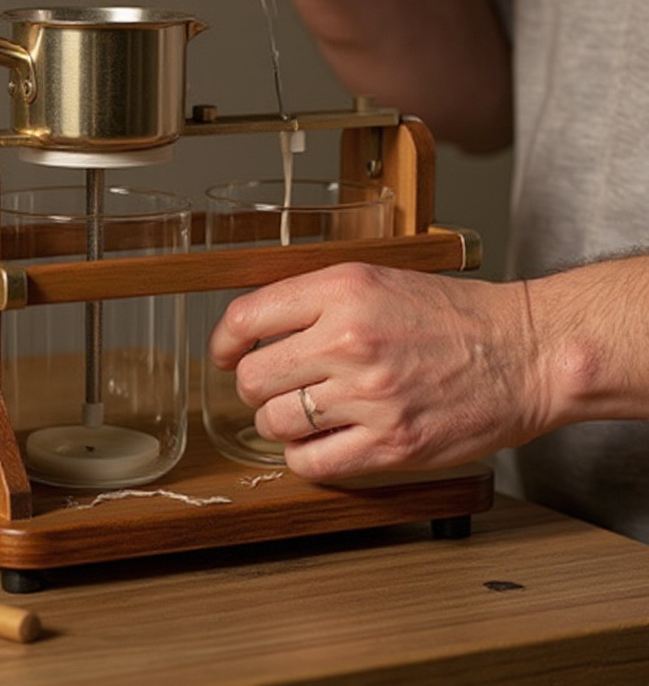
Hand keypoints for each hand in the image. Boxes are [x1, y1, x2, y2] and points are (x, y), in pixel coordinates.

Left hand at [208, 263, 548, 481]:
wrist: (523, 353)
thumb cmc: (452, 316)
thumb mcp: (375, 280)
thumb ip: (314, 298)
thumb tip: (252, 325)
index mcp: (343, 290)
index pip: (245, 318)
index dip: (223, 341)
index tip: (223, 353)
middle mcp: (349, 340)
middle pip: (252, 378)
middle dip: (254, 385)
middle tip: (274, 386)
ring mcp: (370, 396)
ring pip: (275, 422)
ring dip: (279, 422)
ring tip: (304, 413)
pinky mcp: (391, 445)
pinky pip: (311, 464)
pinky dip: (304, 458)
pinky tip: (321, 443)